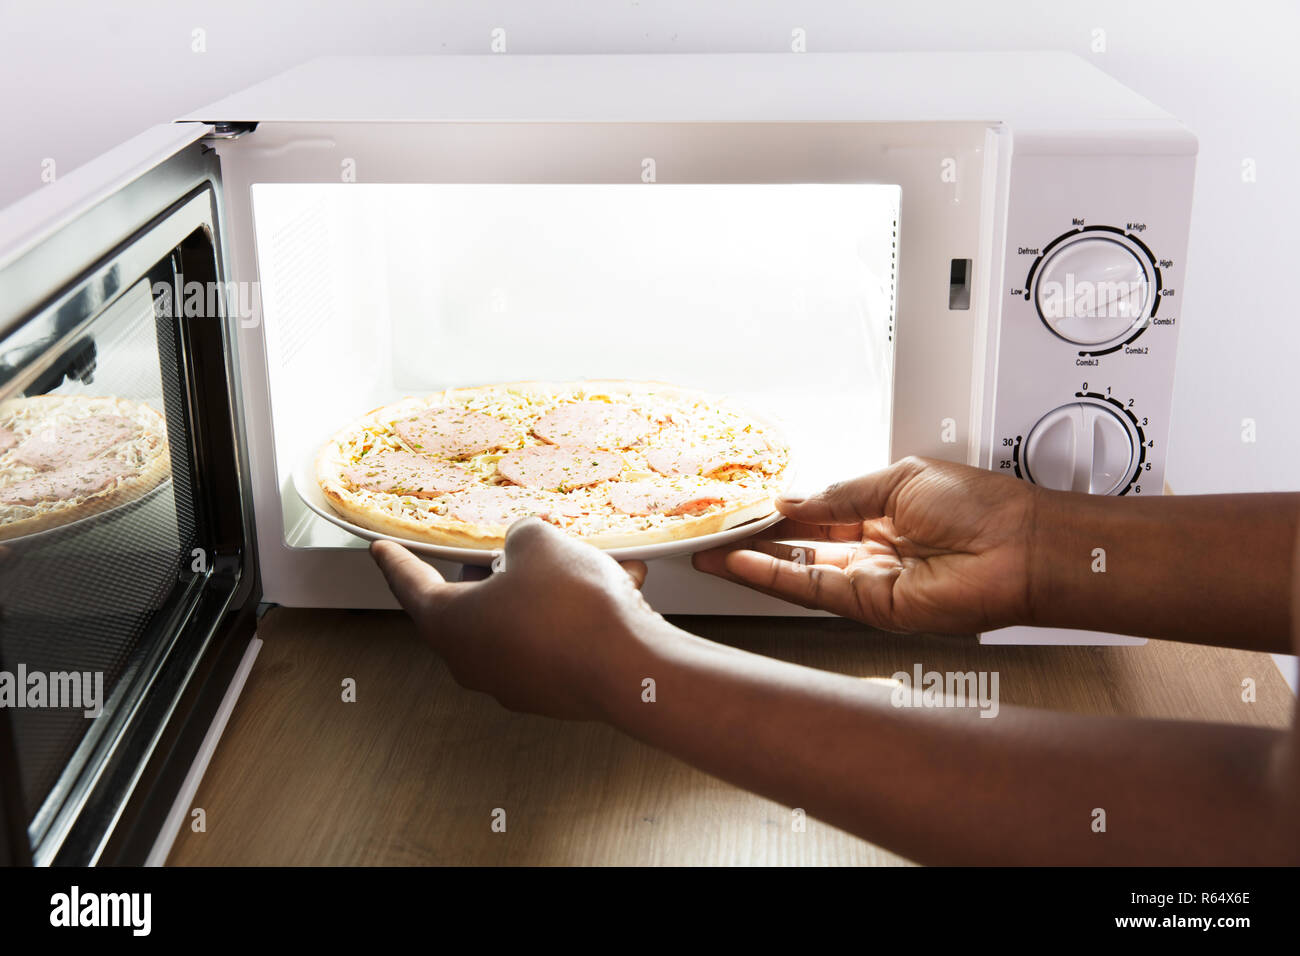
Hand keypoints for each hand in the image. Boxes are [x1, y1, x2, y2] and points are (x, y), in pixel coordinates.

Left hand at [370, 518, 665, 719]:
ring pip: (524, 620)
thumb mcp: (539, 543)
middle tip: (507, 546)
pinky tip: (616, 587)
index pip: (412, 586)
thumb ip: (521, 537)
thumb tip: (525, 547)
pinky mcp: (554, 693)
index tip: (380, 550)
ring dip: (550, 589)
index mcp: (452, 625)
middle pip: (473, 605)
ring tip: (590, 559)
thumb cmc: (570, 605)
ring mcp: (515, 683)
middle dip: (495, 571)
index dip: (397, 561)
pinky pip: (557, 640)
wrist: (630, 670)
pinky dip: (577, 613)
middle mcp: (475, 662)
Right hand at [693, 457, 1038, 633]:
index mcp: (881, 514)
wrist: (1023, 547)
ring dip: (753, 564)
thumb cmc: (984, 508)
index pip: (816, 517)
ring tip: (713, 552)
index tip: (743, 509)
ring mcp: (870, 581)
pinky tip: (745, 565)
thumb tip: (793, 501)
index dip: (777, 514)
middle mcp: (872, 550)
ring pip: (798, 573)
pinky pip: (814, 589)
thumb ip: (839, 496)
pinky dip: (776, 579)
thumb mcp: (899, 480)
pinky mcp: (873, 606)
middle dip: (754, 543)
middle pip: (800, 549)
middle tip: (712, 535)